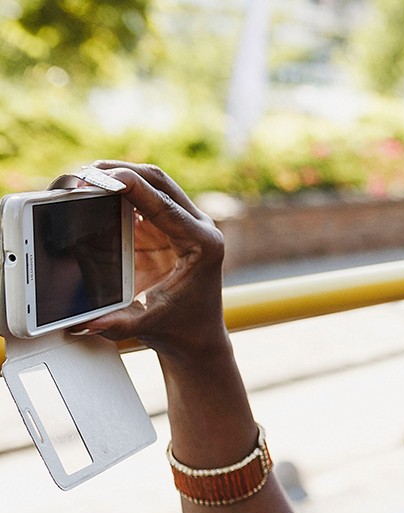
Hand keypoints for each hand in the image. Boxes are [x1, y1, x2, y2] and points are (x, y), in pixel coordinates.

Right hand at [69, 161, 227, 364]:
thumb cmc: (181, 327)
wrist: (196, 334)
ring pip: (152, 183)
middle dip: (120, 172)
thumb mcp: (147, 324)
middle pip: (159, 182)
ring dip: (118, 176)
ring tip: (84, 179)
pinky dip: (118, 191)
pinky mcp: (166, 225)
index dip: (132, 187)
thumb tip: (85, 323)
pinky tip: (93, 192)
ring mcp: (183, 222)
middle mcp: (199, 227)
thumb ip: (118, 324)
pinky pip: (142, 197)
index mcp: (204, 244)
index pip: (165, 205)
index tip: (103, 177)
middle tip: (85, 175)